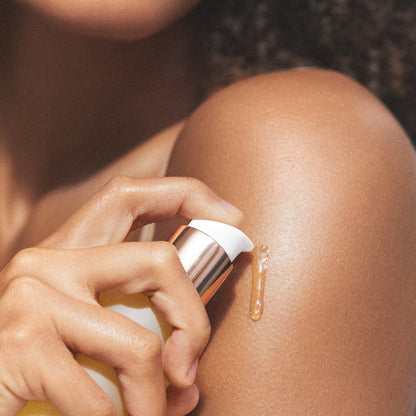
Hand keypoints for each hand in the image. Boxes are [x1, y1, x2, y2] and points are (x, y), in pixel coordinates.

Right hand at [0, 176, 242, 415]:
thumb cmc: (35, 368)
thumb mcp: (82, 328)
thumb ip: (131, 327)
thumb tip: (188, 375)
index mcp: (70, 249)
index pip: (130, 196)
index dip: (188, 195)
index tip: (231, 218)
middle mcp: (49, 260)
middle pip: (159, 261)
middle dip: (193, 321)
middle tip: (190, 371)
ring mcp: (33, 297)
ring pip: (141, 344)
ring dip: (155, 399)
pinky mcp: (21, 344)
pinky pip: (102, 400)